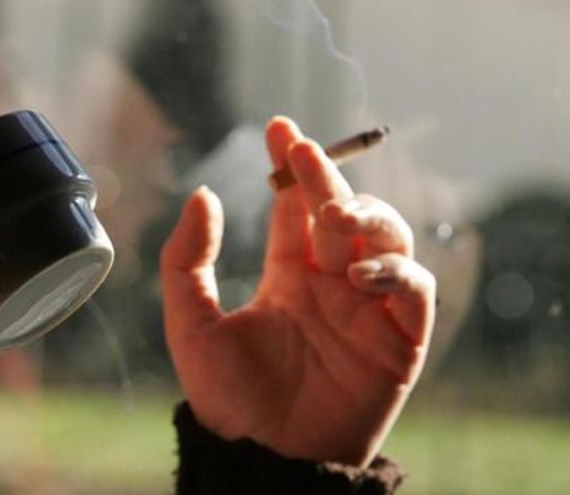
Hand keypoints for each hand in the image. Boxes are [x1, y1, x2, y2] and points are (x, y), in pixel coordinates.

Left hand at [161, 117, 434, 465]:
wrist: (265, 456)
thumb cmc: (227, 396)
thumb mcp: (191, 323)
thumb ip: (186, 261)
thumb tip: (203, 195)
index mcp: (289, 275)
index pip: (297, 208)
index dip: (292, 168)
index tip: (280, 127)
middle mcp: (331, 283)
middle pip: (343, 211)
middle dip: (327, 175)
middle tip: (302, 151)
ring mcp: (368, 308)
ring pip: (388, 238)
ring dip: (368, 215)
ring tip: (334, 217)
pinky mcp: (399, 339)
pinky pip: (415, 289)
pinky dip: (396, 271)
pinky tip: (358, 274)